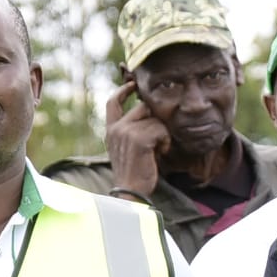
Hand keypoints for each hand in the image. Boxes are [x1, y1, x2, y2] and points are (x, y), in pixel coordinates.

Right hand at [105, 80, 169, 195]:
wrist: (130, 192)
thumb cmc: (134, 173)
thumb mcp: (128, 148)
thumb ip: (132, 131)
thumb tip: (149, 113)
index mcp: (111, 131)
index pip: (113, 103)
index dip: (123, 91)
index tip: (132, 84)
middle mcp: (116, 129)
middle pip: (143, 108)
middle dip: (156, 120)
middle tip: (160, 139)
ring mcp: (126, 132)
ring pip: (155, 119)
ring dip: (163, 134)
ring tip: (159, 149)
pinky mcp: (139, 139)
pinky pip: (161, 129)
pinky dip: (166, 141)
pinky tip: (160, 153)